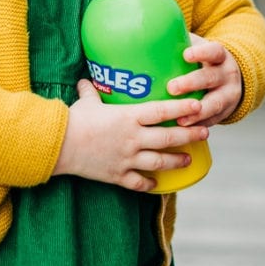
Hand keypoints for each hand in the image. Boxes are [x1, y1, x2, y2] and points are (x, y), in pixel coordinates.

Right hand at [52, 80, 208, 191]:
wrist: (60, 146)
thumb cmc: (73, 120)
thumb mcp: (86, 102)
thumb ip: (91, 92)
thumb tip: (85, 80)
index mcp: (128, 117)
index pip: (162, 111)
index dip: (182, 108)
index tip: (197, 105)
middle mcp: (133, 138)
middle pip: (168, 138)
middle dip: (190, 136)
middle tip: (204, 133)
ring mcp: (128, 158)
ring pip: (160, 161)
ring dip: (177, 161)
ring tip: (188, 160)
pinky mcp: (118, 175)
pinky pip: (139, 182)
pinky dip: (150, 184)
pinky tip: (157, 184)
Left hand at [168, 33, 242, 126]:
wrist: (230, 79)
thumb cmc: (203, 61)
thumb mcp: (198, 48)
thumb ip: (178, 42)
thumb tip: (145, 33)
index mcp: (220, 56)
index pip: (214, 51)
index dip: (202, 53)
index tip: (186, 55)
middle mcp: (227, 75)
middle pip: (211, 78)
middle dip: (192, 83)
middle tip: (172, 87)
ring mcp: (228, 95)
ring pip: (214, 104)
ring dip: (196, 112)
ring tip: (179, 119)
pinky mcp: (224, 113)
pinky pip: (212, 121)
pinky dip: (198, 126)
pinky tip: (184, 130)